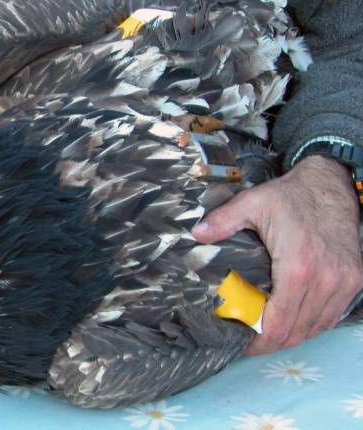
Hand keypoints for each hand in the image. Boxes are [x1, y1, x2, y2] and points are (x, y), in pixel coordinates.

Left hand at [191, 155, 362, 354]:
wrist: (331, 183)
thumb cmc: (290, 196)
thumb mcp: (252, 203)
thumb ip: (223, 221)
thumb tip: (196, 235)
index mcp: (297, 267)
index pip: (278, 323)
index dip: (258, 341)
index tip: (240, 344)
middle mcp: (326, 279)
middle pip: (296, 332)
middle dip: (269, 343)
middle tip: (248, 342)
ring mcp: (344, 282)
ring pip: (316, 328)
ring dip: (291, 336)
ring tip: (266, 335)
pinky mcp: (355, 280)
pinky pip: (332, 316)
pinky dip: (311, 324)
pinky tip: (292, 321)